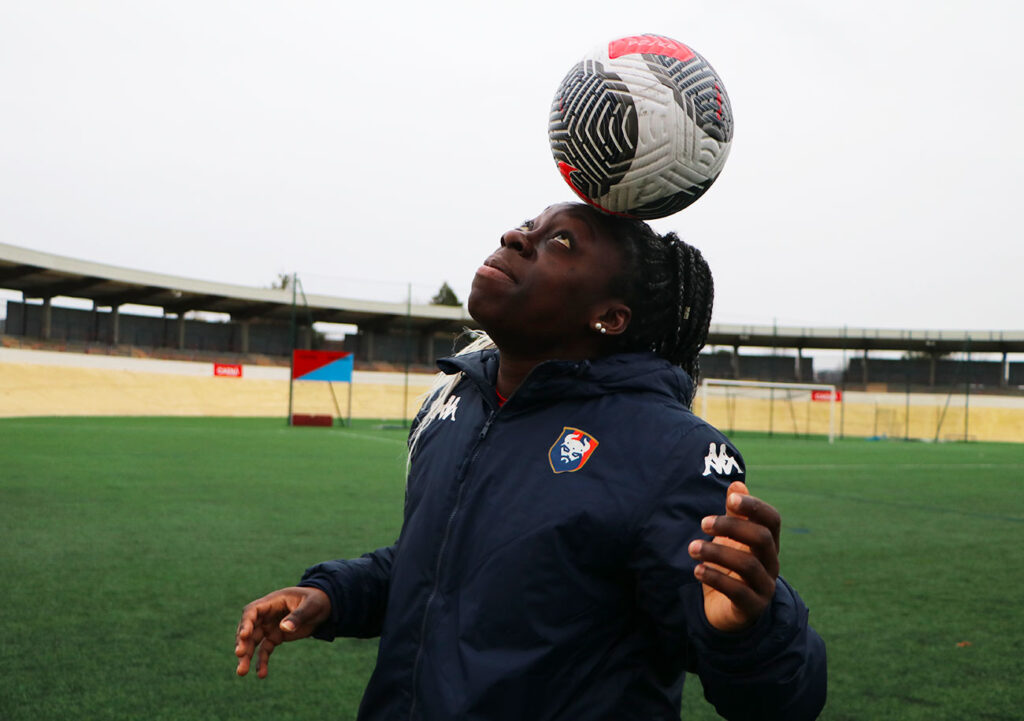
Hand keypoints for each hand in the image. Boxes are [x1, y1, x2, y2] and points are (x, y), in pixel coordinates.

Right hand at [234, 586, 330, 677]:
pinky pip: (264, 650)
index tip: (244, 635)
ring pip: (252, 641)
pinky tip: (261, 674)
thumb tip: (284, 628)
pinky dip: (262, 661)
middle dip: (243, 642)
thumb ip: (298, 616)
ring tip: (242, 672)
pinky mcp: (275, 637)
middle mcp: (266, 615)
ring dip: (246, 656)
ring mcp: (269, 626)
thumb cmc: (316, 600)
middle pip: (248, 628)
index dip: (246, 622)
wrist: (324, 606)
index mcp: (273, 602)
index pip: (252, 611)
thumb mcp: (311, 606)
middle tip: (240, 655)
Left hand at [688, 481, 780, 631]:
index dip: (755, 507)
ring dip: (717, 553)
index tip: (731, 500)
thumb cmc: (730, 566)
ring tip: (692, 548)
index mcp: (767, 543)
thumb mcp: (731, 539)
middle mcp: (771, 563)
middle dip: (731, 527)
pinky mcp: (752, 607)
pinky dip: (716, 578)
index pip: (772, 520)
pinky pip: (738, 592)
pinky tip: (697, 570)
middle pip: (761, 539)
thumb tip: (736, 484)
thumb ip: (735, 513)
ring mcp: (764, 586)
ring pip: (748, 565)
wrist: (728, 610)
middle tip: (703, 523)